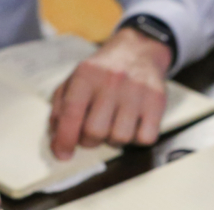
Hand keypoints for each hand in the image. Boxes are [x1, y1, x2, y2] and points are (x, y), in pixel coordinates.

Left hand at [49, 28, 171, 159]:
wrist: (138, 51)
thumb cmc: (102, 73)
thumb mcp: (75, 80)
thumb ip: (61, 108)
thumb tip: (57, 139)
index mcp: (86, 75)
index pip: (72, 112)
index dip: (64, 138)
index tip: (62, 154)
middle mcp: (111, 81)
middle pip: (95, 131)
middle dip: (89, 141)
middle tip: (91, 135)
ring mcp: (136, 91)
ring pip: (120, 138)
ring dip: (113, 140)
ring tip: (113, 126)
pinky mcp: (157, 102)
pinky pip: (145, 138)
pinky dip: (137, 139)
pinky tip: (132, 125)